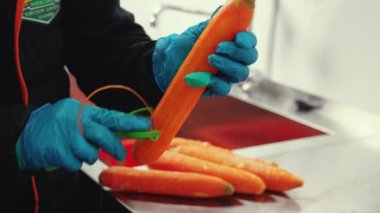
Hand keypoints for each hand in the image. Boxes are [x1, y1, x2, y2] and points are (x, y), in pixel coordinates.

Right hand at [16, 98, 150, 170]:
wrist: (26, 131)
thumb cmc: (58, 123)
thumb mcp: (78, 116)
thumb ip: (98, 124)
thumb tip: (124, 132)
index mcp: (84, 111)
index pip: (112, 116)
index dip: (131, 122)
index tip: (147, 125)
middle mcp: (76, 121)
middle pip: (105, 136)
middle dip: (115, 148)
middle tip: (119, 154)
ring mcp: (66, 136)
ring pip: (91, 153)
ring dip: (88, 155)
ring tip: (77, 148)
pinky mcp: (57, 151)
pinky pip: (76, 164)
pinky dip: (73, 162)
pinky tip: (65, 154)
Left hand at [152, 19, 257, 96]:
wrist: (167, 61)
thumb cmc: (184, 45)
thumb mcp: (198, 31)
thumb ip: (214, 23)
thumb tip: (224, 9)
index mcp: (232, 44)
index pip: (250, 42)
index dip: (248, 40)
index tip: (238, 37)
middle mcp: (233, 60)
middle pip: (250, 58)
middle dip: (237, 52)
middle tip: (219, 47)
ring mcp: (226, 75)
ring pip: (240, 73)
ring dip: (227, 65)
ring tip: (209, 58)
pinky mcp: (216, 88)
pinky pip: (224, 88)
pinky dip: (216, 82)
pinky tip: (204, 77)